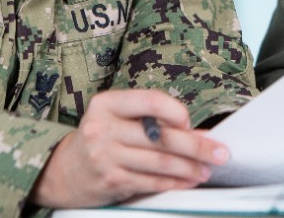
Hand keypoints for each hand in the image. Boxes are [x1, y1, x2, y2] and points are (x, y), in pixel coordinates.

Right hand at [29, 88, 229, 207]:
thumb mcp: (119, 120)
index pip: (150, 101)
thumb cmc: (101, 138)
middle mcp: (103, 129)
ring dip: (189, 168)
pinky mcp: (110, 181)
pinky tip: (188, 181)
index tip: (190, 123)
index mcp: (106, 104)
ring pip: (159, 162)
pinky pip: (150, 181)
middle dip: (196, 146)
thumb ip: (153, 122)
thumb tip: (199, 134)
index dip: (176, 112)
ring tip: (208, 169)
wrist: (63, 171)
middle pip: (160, 136)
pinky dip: (174, 182)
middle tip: (221, 153)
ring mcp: (105, 157)